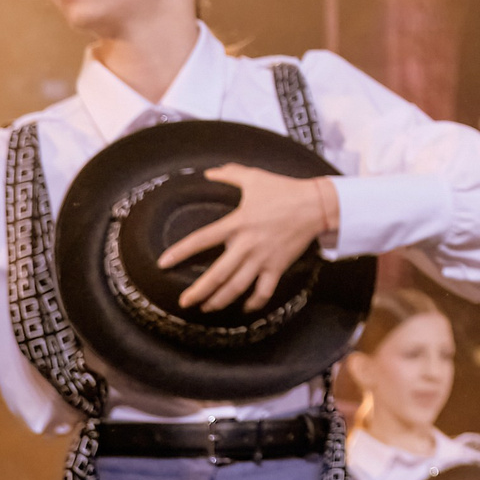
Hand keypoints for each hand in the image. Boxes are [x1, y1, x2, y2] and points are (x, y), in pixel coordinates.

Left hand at [157, 165, 340, 312]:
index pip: (202, 239)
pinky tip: (244, 307)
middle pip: (217, 274)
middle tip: (184, 302)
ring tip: (206, 308)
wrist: (316, 205)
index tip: (163, 263)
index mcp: (237, 223)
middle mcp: (247, 244)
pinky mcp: (277, 266)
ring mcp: (263, 258)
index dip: (181, 252)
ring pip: (237, 287)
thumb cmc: (284, 189)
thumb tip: (210, 172)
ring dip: (219, 301)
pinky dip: (253, 302)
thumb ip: (230, 174)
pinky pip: (263, 291)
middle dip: (198, 291)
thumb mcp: (255, 178)